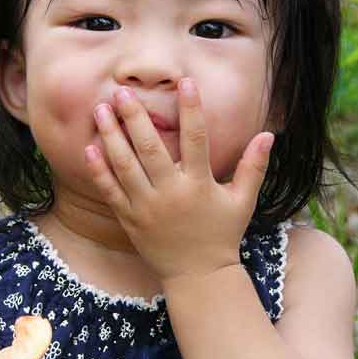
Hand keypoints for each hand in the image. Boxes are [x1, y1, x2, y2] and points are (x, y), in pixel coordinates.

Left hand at [85, 78, 273, 282]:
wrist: (198, 277)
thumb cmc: (222, 235)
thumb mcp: (243, 201)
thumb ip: (254, 167)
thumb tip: (269, 134)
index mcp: (200, 185)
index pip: (196, 139)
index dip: (192, 109)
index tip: (185, 81)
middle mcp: (171, 193)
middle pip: (151, 149)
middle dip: (135, 117)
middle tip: (121, 91)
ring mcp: (147, 207)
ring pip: (125, 166)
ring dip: (111, 136)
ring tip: (100, 110)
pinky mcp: (130, 219)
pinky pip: (111, 191)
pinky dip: (99, 170)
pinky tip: (89, 148)